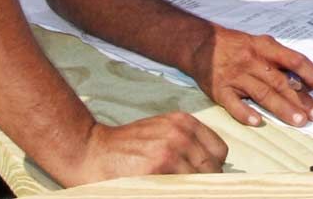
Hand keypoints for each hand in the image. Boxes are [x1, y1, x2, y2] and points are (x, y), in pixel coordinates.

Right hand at [58, 113, 227, 183]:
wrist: (92, 151)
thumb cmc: (127, 146)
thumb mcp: (162, 132)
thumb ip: (188, 143)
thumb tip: (213, 167)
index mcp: (184, 122)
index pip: (220, 152)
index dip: (213, 168)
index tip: (203, 176)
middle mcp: (181, 134)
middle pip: (213, 169)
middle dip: (204, 182)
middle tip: (189, 186)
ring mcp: (169, 153)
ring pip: (199, 182)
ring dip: (190, 188)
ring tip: (173, 185)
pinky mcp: (157, 171)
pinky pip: (182, 188)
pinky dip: (179, 190)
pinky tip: (165, 188)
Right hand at [189, 25, 312, 127]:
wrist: (202, 44)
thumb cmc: (237, 46)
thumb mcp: (260, 44)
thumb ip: (279, 61)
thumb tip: (304, 82)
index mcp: (265, 47)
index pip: (294, 60)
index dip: (311, 74)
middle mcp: (252, 60)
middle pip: (281, 82)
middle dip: (301, 100)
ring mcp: (236, 76)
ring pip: (262, 93)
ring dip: (282, 108)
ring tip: (299, 121)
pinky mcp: (219, 89)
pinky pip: (233, 104)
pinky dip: (245, 113)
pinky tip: (257, 122)